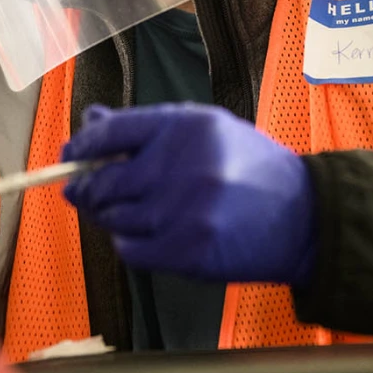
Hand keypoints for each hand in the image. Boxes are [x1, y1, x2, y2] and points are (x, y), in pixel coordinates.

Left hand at [62, 103, 316, 285]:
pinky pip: (130, 249)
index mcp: (187, 127)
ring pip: (114, 217)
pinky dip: (129, 243)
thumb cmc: (250, 169)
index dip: (82, 145)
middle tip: (83, 192)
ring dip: (111, 217)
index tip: (70, 155)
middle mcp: (182, 165)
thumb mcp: (206, 132)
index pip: (113, 131)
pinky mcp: (187, 250)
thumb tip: (90, 122)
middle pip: (104, 180)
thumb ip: (147, 129)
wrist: (302, 218)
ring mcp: (184, 211)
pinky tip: (146, 235)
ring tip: (132, 212)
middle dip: (87, 187)